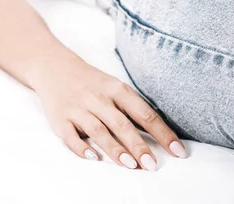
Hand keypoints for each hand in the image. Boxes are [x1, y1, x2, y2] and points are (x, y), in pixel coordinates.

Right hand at [29, 52, 187, 170]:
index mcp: (116, 89)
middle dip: (138, 145)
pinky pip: (71, 136)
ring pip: (98, 131)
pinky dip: (81, 148)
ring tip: (130, 165)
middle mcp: (98, 98)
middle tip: (152, 165)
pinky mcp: (61, 119)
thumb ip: (132, 109)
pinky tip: (93, 158)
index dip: (162, 133)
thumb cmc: (92, 83)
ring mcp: (79, 109)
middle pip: (121, 123)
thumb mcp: (114, 87)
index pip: (144, 112)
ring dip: (114, 149)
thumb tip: (161, 136)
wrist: (55, 68)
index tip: (178, 151)